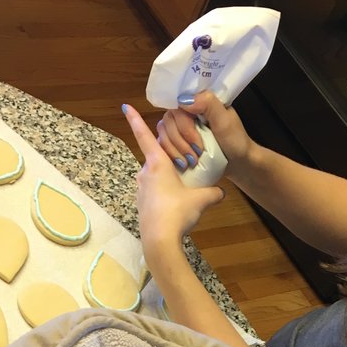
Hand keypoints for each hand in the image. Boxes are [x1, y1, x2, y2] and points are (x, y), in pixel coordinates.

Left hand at [122, 104, 223, 266]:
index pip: (144, 136)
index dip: (135, 120)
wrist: (160, 240)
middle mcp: (145, 173)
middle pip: (156, 159)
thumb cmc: (178, 212)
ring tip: (183, 191)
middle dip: (169, 161)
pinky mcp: (141, 204)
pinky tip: (175, 207)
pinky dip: (164, 195)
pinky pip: (154, 193)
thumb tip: (221, 192)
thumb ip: (212, 192)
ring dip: (167, 180)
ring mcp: (141, 189)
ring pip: (155, 178)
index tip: (125, 106)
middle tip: (184, 166)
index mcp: (157, 164)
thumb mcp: (201, 200)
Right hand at [154, 91, 252, 176]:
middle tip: (197, 155)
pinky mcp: (176, 142)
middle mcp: (185, 112)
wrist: (238, 163)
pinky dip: (171, 155)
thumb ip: (208, 104)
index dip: (184, 127)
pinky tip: (182, 164)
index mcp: (198, 101)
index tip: (197, 143)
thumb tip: (183, 100)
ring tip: (191, 162)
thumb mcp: (226, 120)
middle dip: (181, 142)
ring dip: (176, 150)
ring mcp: (178, 127)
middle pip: (168, 122)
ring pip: (163, 134)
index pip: (177, 107)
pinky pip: (162, 145)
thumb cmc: (235, 141)